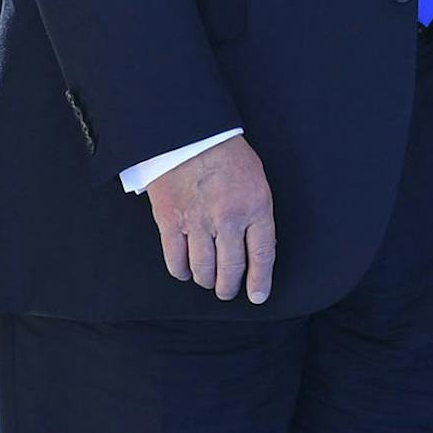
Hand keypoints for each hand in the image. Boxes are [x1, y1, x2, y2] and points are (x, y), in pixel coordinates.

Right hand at [144, 135, 275, 303]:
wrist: (192, 136)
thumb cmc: (230, 158)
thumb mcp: (258, 183)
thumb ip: (258, 217)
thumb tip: (259, 250)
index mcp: (256, 207)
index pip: (262, 255)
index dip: (260, 281)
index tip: (259, 296)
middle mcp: (228, 219)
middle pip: (230, 269)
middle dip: (230, 287)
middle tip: (228, 291)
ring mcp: (197, 223)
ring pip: (203, 270)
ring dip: (207, 281)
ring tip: (209, 281)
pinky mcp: (170, 222)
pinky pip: (175, 261)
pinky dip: (182, 271)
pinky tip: (187, 271)